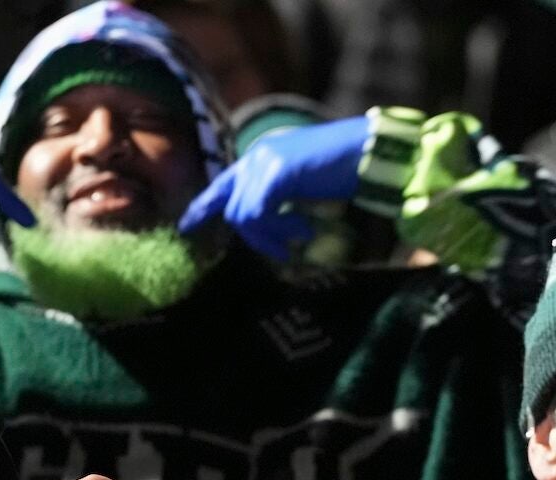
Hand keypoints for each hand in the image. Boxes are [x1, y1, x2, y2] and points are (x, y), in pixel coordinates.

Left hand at [178, 115, 369, 259]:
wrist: (370, 151)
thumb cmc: (342, 170)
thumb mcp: (299, 186)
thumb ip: (274, 199)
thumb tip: (257, 227)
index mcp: (258, 158)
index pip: (221, 186)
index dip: (201, 208)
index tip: (186, 228)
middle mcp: (256, 157)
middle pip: (233, 210)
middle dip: (256, 238)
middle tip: (284, 251)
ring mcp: (265, 161)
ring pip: (244, 216)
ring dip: (271, 236)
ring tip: (300, 236)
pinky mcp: (277, 172)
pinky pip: (259, 214)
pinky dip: (280, 229)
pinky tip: (304, 229)